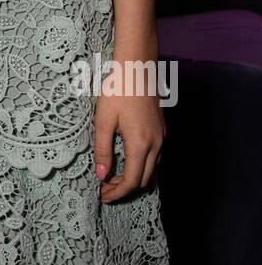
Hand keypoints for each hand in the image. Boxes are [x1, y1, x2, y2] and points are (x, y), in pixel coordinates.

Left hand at [94, 59, 165, 202]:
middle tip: (106, 190)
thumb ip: (102, 150)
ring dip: (135, 178)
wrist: (137, 68)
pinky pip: (155, 157)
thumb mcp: (103, 121)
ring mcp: (162, 137)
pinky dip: (142, 166)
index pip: (133, 181)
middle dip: (125, 189)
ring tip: (114, 177)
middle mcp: (157, 144)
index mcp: (141, 144)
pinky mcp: (162, 129)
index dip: (118, 193)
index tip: (103, 196)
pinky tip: (127, 160)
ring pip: (153, 169)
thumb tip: (102, 176)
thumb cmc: (118, 91)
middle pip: (145, 179)